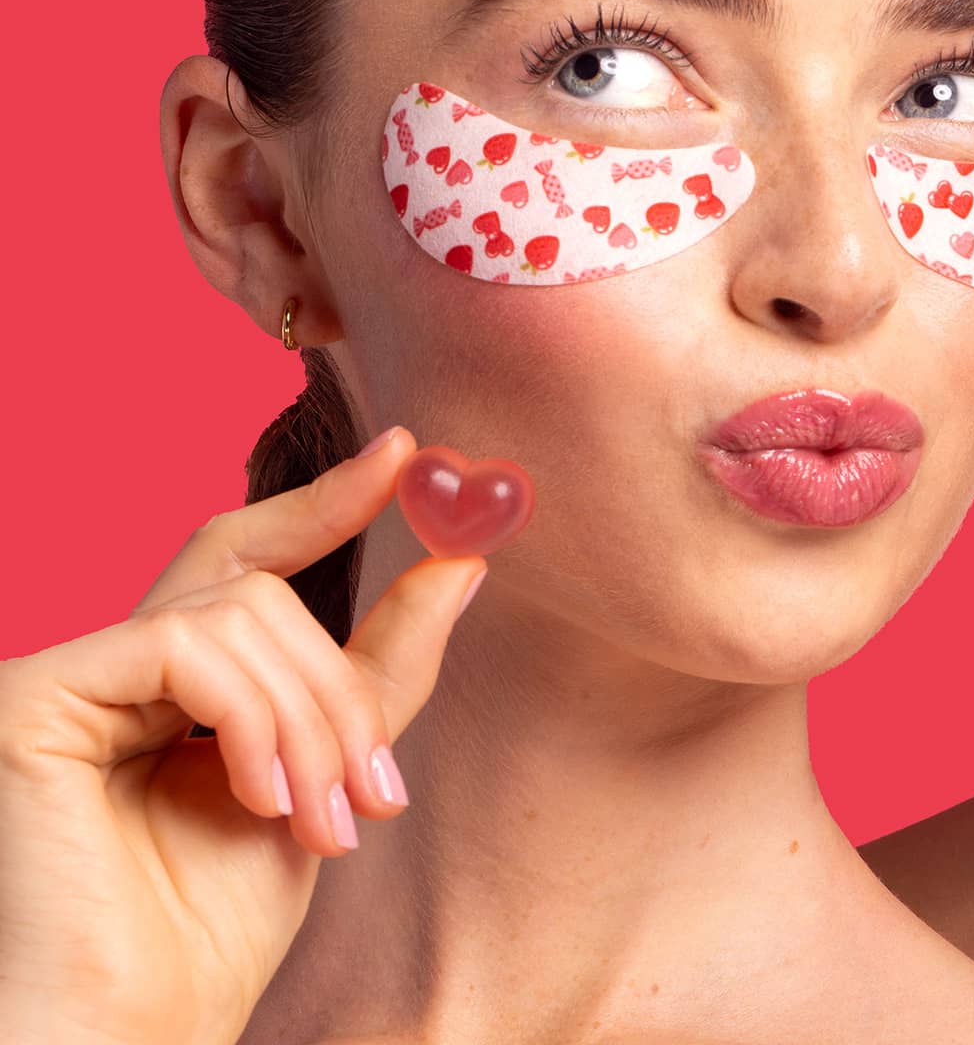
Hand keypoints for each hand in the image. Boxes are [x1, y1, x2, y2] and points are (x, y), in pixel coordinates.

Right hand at [0, 428, 484, 1044]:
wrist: (127, 1039)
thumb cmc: (207, 935)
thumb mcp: (324, 778)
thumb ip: (378, 673)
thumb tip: (463, 562)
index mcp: (166, 686)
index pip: (243, 557)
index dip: (325, 502)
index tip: (407, 454)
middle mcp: (106, 669)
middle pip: (260, 592)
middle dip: (340, 682)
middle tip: (378, 789)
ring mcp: (63, 678)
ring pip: (237, 615)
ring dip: (309, 719)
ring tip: (322, 821)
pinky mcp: (32, 700)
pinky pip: (183, 647)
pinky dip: (250, 717)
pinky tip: (258, 800)